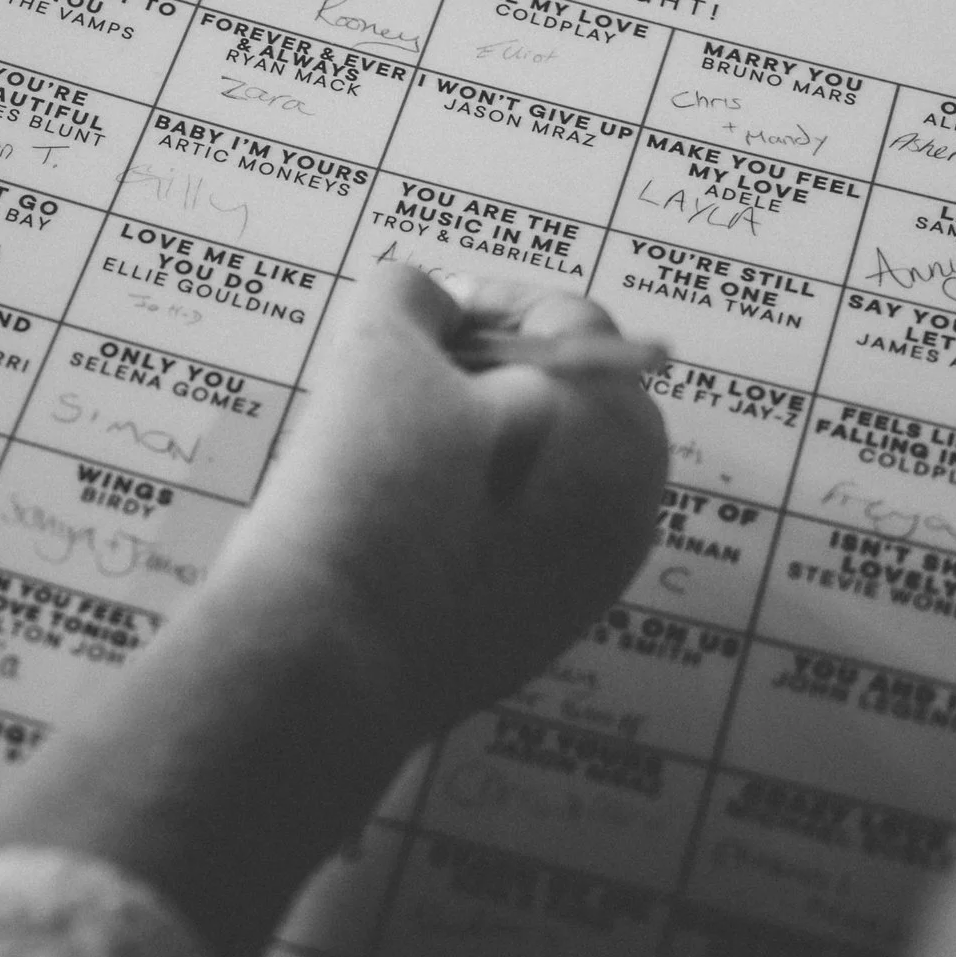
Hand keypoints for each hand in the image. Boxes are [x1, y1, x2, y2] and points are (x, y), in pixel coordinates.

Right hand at [224, 263, 667, 736]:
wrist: (325, 661)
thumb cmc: (368, 491)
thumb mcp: (379, 349)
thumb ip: (411, 295)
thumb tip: (427, 306)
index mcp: (620, 427)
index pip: (564, 320)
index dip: (479, 299)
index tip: (408, 317)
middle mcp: (630, 508)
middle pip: (558, 400)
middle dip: (477, 378)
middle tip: (389, 382)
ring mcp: (589, 582)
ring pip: (531, 472)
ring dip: (466, 444)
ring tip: (379, 454)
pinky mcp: (537, 635)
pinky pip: (508, 541)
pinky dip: (462, 516)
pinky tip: (390, 524)